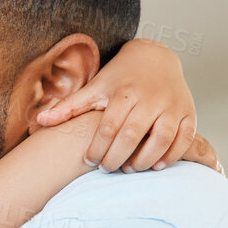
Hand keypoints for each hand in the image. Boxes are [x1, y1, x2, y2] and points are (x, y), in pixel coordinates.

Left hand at [35, 37, 218, 173]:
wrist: (156, 58)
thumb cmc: (120, 79)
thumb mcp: (95, 88)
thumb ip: (69, 107)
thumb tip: (39, 122)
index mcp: (124, 92)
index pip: (108, 127)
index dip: (97, 149)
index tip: (89, 162)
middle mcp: (150, 98)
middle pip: (132, 136)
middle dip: (117, 158)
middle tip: (107, 169)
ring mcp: (172, 105)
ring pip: (161, 139)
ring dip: (144, 160)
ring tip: (130, 169)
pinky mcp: (189, 113)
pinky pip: (183, 140)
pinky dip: (171, 156)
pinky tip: (156, 166)